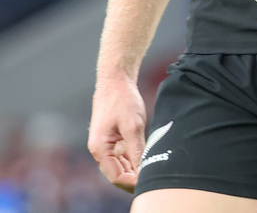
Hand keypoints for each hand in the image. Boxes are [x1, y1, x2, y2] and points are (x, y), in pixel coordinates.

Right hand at [88, 76, 146, 192]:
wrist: (116, 79)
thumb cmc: (122, 99)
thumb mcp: (133, 125)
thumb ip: (136, 150)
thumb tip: (142, 171)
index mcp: (100, 148)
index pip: (115, 176)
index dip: (132, 182)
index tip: (148, 182)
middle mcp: (99, 149)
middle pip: (116, 173)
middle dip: (133, 178)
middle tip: (151, 180)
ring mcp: (104, 144)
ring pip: (119, 165)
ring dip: (133, 170)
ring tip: (150, 172)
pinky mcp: (111, 138)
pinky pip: (121, 156)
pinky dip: (131, 160)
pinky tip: (144, 161)